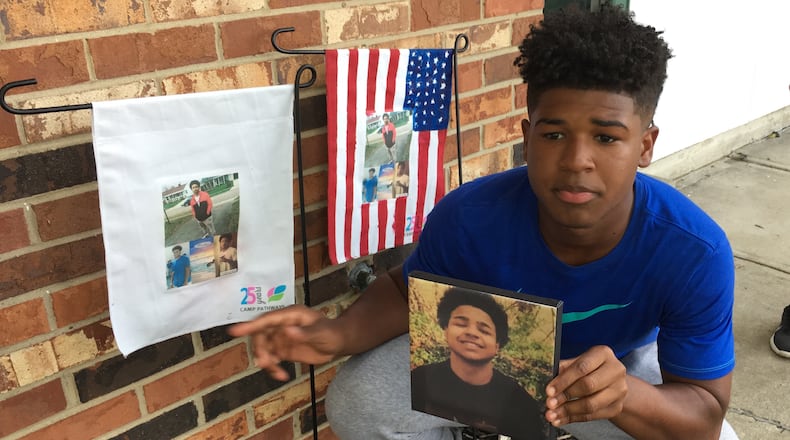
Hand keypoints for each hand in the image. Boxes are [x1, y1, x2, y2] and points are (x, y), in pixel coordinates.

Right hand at [227, 305, 342, 380]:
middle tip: (266, 363)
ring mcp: (281, 337)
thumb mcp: (322, 333)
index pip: (267, 319)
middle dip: (260, 349)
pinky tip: (282, 375)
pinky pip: (271, 358)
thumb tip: (287, 331)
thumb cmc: (332, 332)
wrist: (338, 343)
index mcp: (290, 315)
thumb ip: (305, 333)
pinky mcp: (283, 349)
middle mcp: (282, 325)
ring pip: (263, 348)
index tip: (234, 331)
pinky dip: (272, 368)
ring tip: (277, 372)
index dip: (250, 325)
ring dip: (265, 360)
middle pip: (260, 335)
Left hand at [545, 345, 627, 425]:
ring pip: (591, 404)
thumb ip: (564, 368)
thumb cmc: (590, 368)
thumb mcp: (578, 361)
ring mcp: (619, 390)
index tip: (549, 390)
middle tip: (550, 403)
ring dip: (568, 411)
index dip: (564, 380)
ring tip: (552, 414)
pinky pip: (592, 416)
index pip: (582, 368)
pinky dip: (574, 418)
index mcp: (603, 354)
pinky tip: (561, 419)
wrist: (612, 380)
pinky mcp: (617, 407)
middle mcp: (615, 371)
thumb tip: (547, 378)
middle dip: (566, 396)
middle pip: (588, 386)